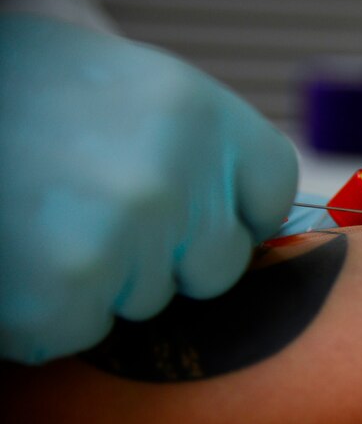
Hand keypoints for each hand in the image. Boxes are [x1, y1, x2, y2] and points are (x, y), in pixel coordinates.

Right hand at [0, 15, 298, 363]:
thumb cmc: (31, 95)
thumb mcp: (135, 93)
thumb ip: (200, 150)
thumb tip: (253, 219)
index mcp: (198, 110)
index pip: (274, 189)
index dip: (239, 210)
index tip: (203, 210)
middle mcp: (173, 174)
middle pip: (220, 262)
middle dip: (170, 255)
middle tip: (97, 209)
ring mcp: (124, 234)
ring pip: (151, 299)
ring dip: (102, 279)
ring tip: (44, 219)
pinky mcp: (66, 292)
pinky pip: (86, 330)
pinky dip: (48, 311)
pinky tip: (17, 254)